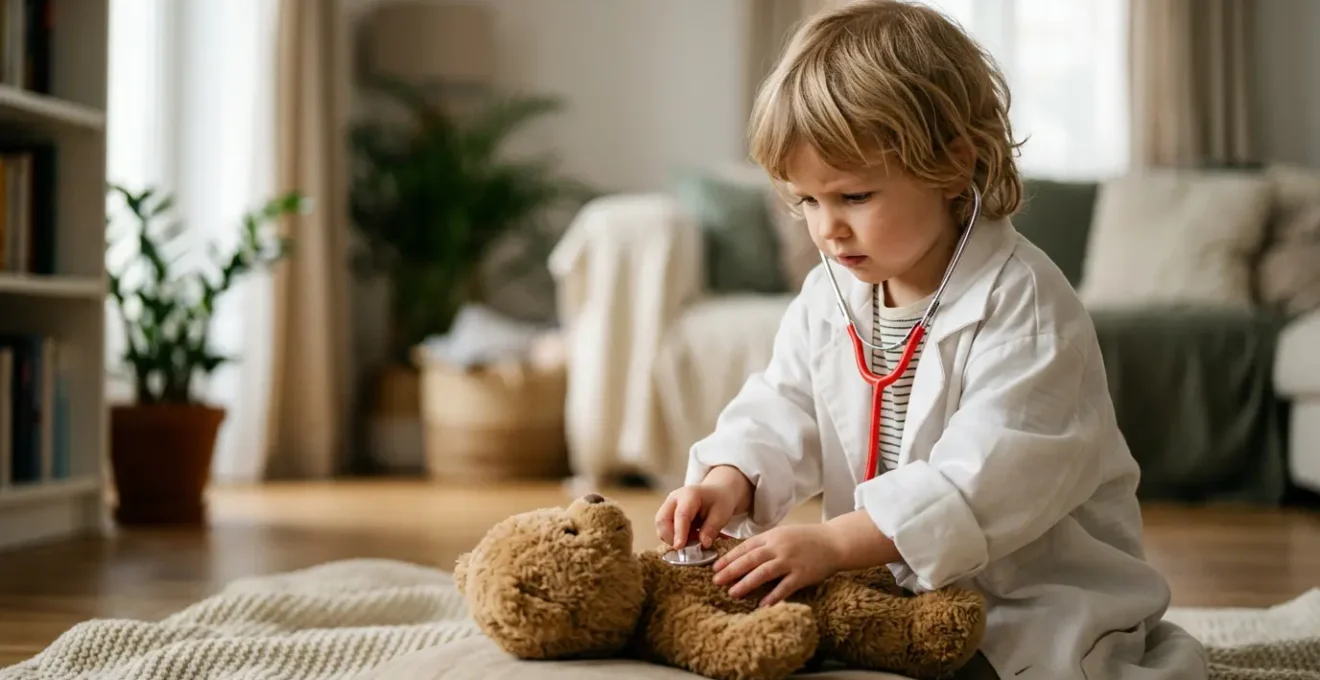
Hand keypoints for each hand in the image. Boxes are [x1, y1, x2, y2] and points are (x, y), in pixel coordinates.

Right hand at [655, 466, 751, 548]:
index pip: (681, 515)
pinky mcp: (666, 513)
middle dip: (671, 537)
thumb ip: (712, 529)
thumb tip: (703, 543)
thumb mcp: (722, 514)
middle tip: (688, 547)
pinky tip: (688, 536)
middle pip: (662, 520)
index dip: (679, 532)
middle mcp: (674, 499)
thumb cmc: (719, 502)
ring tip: (692, 538)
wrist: (716, 493)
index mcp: (690, 495)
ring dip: (672, 538)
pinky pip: (663, 528)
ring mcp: (668, 505)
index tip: (679, 546)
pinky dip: (673, 537)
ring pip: (660, 526)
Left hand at [711, 524, 842, 606]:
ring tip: (733, 593)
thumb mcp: (783, 534)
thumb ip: (765, 544)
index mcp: (772, 536)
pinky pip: (785, 587)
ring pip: (764, 572)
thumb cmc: (806, 539)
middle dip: (731, 571)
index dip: (729, 558)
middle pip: (750, 559)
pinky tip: (762, 605)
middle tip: (716, 581)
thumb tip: (742, 556)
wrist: (834, 542)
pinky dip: (773, 596)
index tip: (715, 567)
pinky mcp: (803, 574)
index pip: (745, 547)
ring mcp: (791, 561)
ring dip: (746, 583)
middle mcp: (779, 547)